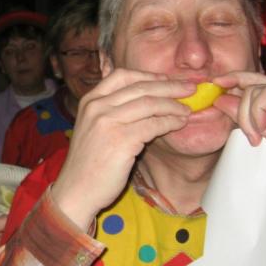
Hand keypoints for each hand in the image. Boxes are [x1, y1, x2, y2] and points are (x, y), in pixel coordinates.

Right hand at [52, 69, 193, 228]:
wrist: (76, 190)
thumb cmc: (88, 162)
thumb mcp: (93, 127)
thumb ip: (111, 111)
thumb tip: (146, 99)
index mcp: (90, 100)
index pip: (123, 75)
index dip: (149, 76)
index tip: (168, 80)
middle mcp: (97, 107)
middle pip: (141, 87)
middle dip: (170, 86)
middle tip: (190, 88)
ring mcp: (108, 122)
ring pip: (150, 104)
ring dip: (174, 105)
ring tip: (187, 110)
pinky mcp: (121, 140)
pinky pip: (153, 125)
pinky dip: (170, 122)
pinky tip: (179, 124)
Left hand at [212, 71, 265, 207]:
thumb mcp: (253, 134)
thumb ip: (240, 115)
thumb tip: (220, 97)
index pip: (254, 79)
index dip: (234, 78)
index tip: (215, 83)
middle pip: (252, 82)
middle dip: (238, 106)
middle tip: (242, 130)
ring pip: (255, 91)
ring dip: (247, 118)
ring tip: (257, 139)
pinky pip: (265, 97)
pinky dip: (257, 115)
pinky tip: (265, 135)